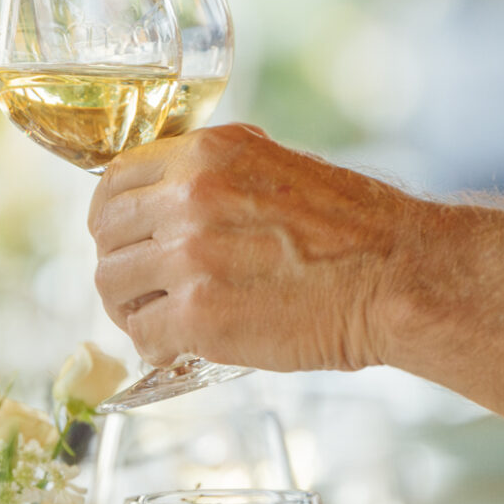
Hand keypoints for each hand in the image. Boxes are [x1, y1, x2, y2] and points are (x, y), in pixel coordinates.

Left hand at [88, 124, 421, 372]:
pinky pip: (142, 334)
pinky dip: (154, 347)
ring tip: (157, 321)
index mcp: (206, 154)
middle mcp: (189, 197)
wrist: (399, 276)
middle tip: (138, 288)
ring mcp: (188, 257)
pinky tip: (179, 349)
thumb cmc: (355, 230)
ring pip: (112, 283)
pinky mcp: (198, 315)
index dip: (112, 213)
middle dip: (116, 261)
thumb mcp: (275, 167)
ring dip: (130, 307)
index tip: (123, 236)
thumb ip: (216, 177)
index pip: (116, 177)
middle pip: (105, 231)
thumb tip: (172, 195)